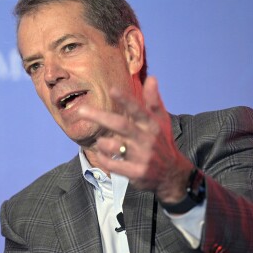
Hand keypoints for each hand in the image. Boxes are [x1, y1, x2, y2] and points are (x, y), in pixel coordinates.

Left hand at [78, 76, 193, 202]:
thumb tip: (152, 78)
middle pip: (121, 126)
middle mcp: (147, 140)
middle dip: (100, 117)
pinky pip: (113, 164)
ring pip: (114, 146)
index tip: (112, 89)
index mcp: (152, 126)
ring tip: (100, 141)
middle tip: (81, 111)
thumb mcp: (161, 121)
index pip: (138, 110)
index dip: (126, 100)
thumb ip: (154, 101)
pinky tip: (102, 153)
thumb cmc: (162, 142)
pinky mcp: (136, 173)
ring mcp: (142, 158)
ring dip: (102, 142)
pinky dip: (104, 158)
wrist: (172, 174)